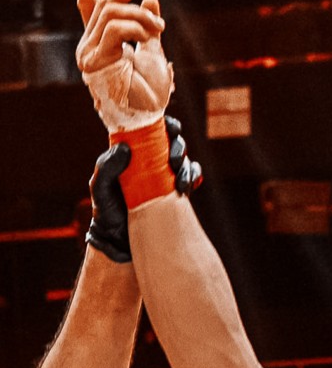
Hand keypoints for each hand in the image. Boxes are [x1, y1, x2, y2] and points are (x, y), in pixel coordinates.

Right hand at [70, 0, 172, 129]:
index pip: (89, 4)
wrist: (147, 119)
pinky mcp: (93, 60)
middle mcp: (90, 43)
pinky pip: (114, 29)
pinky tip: (147, 36)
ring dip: (140, 15)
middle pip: (107, 2)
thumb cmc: (150, 94)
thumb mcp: (153, 51)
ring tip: (159, 27)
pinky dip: (135, 27)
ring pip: (112, 12)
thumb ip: (147, 26)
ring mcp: (89, 51)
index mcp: (102, 40)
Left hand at [86, 116, 202, 262]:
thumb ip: (107, 167)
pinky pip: (192, 179)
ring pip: (186, 161)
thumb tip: (125, 149)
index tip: (169, 130)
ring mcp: (166, 177)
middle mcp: (152, 161)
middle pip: (174, 141)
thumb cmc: (107, 213)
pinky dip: (194, 179)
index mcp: (134, 151)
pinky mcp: (176, 193)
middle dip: (179, 147)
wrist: (120, 243)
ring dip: (188, 167)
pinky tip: (187, 189)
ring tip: (181, 184)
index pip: (152, 129)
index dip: (165, 124)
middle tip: (174, 162)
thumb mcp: (100, 189)